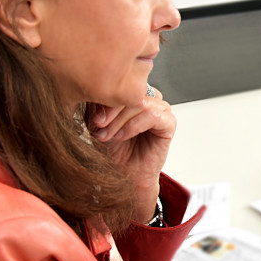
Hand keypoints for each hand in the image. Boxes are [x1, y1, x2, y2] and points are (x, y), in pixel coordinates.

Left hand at [87, 87, 173, 222]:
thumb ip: (96, 107)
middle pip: (128, 91)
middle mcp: (146, 98)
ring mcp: (159, 108)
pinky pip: (152, 115)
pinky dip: (133, 125)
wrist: (125, 177)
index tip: (92, 118)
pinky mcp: (168, 122)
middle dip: (110, 111)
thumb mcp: (97, 124)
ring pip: (138, 102)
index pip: (118, 83)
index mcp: (131, 94)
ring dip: (119, 120)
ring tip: (108, 136)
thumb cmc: (113, 151)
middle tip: (98, 128)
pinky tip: (122, 137)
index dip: (103, 98)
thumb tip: (92, 94)